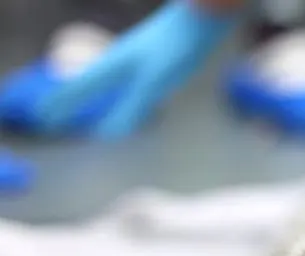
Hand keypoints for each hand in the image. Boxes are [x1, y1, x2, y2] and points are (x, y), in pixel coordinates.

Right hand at [39, 0, 240, 138]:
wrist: (203, 14)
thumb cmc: (176, 45)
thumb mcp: (154, 82)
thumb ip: (132, 107)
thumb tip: (108, 135)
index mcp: (114, 65)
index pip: (80, 89)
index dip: (62, 104)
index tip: (44, 118)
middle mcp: (120, 59)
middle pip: (87, 83)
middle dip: (68, 99)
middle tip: (50, 113)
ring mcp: (136, 55)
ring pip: (103, 76)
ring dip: (87, 90)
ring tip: (78, 98)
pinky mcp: (153, 54)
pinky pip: (123, 74)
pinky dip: (112, 84)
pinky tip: (124, 82)